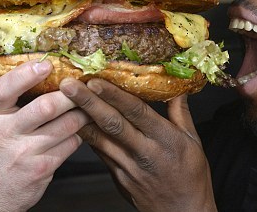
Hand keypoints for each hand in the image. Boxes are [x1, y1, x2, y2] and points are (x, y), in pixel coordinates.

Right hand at [0, 60, 88, 211]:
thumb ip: (9, 103)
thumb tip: (42, 74)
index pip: (4, 89)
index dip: (26, 74)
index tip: (45, 64)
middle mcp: (5, 132)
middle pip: (46, 106)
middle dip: (70, 95)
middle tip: (82, 87)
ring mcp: (24, 152)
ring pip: (66, 125)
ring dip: (81, 115)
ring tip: (85, 108)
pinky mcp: (41, 168)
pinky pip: (70, 144)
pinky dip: (78, 135)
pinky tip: (76, 132)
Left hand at [60, 78, 216, 211]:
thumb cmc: (190, 176)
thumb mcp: (193, 141)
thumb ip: (180, 112)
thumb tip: (176, 87)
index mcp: (165, 139)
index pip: (136, 112)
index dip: (114, 96)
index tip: (96, 80)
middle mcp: (144, 152)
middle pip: (111, 123)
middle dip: (87, 102)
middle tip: (69, 84)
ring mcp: (127, 166)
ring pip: (99, 139)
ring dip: (79, 118)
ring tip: (63, 99)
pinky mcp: (117, 176)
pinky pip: (99, 151)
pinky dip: (86, 135)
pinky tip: (74, 121)